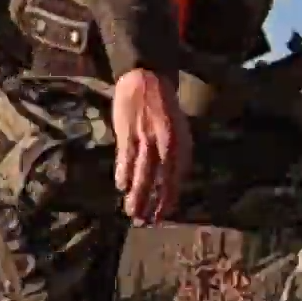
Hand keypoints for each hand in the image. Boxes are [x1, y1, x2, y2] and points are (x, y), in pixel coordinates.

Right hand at [111, 68, 182, 224]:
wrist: (146, 78)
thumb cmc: (163, 107)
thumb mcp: (179, 128)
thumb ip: (177, 153)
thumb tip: (173, 180)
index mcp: (180, 142)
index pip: (177, 177)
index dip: (170, 197)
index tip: (164, 215)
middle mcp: (165, 142)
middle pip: (160, 179)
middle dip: (153, 202)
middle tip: (146, 221)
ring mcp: (145, 137)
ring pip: (141, 172)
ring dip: (136, 194)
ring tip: (131, 212)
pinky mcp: (127, 132)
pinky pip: (125, 158)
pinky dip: (123, 173)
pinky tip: (121, 186)